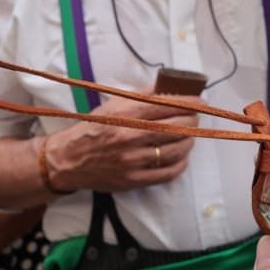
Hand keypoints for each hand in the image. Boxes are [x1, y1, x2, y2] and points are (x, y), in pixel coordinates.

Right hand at [42, 92, 198, 192]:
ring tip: (188, 136)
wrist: (68, 159)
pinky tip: (180, 156)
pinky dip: (181, 163)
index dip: (192, 103)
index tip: (202, 102)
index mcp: (126, 114)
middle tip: (195, 119)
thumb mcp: (114, 104)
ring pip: (178, 150)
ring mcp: (132, 160)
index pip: (170, 105)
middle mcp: (130, 136)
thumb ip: (144, 95)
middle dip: (193, 121)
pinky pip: (169, 172)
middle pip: (178, 127)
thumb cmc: (94, 128)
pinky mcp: (133, 180)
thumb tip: (173, 89)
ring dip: (189, 141)